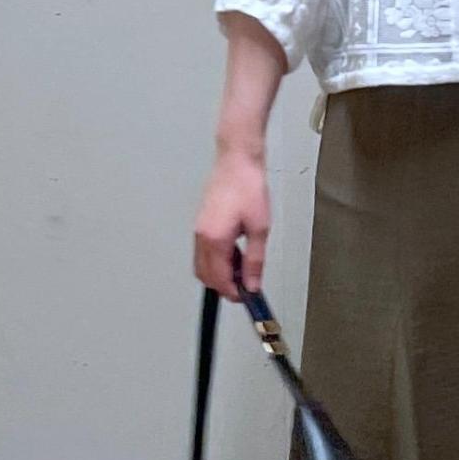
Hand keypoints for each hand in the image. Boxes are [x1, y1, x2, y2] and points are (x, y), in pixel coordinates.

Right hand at [194, 152, 270, 300]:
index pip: (219, 279)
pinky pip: (204, 252)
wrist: (237, 161)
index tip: (248, 297)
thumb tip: (252, 284)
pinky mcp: (201, 224)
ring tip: (244, 267)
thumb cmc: (249, 188)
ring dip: (220, 273)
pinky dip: (217, 260)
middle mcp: (201, 237)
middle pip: (206, 276)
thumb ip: (254, 261)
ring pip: (202, 266)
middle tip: (246, 285)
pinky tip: (236, 253)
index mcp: (215, 240)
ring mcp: (198, 230)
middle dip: (224, 286)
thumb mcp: (259, 228)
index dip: (233, 293)